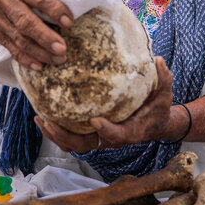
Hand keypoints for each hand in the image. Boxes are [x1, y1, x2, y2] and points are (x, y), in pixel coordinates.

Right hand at [0, 0, 73, 69]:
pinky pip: (13, 50)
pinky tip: (40, 65)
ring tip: (58, 58)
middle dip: (46, 37)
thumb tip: (69, 10)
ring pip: (20, 39)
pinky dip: (27, 59)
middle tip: (62, 48)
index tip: (68, 23)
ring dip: (40, 52)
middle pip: (26, 21)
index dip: (54, 10)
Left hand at [35, 57, 174, 151]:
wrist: (154, 123)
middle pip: (85, 145)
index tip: (95, 120)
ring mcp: (99, 138)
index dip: (106, 130)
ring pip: (73, 144)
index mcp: (131, 131)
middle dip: (65, 135)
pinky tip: (43, 115)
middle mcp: (111, 138)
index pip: (118, 135)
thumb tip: (159, 60)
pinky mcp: (91, 134)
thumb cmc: (158, 108)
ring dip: (55, 134)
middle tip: (49, 120)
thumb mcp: (165, 94)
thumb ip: (163, 78)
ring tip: (40, 118)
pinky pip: (70, 137)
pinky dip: (56, 130)